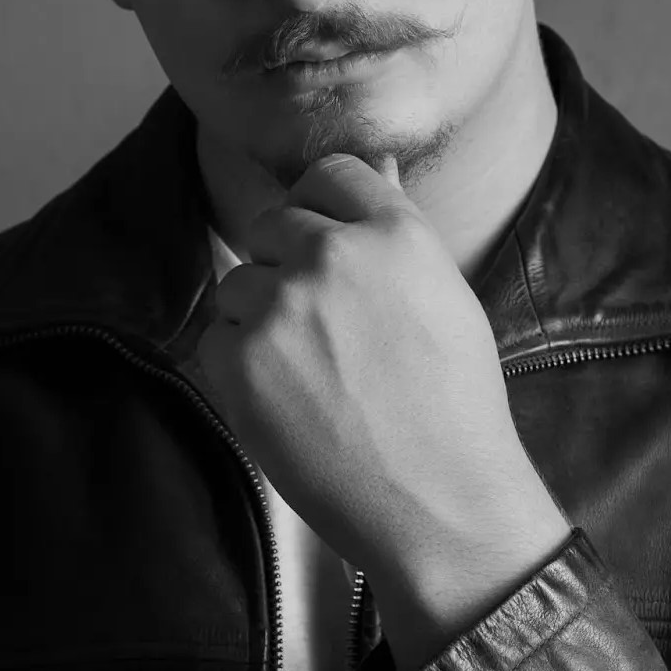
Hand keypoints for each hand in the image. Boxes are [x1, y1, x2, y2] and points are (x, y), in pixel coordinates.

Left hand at [197, 152, 567, 638]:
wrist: (438, 501)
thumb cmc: (455, 407)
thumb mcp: (445, 297)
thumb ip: (396, 231)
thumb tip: (372, 169)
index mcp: (395, 232)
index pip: (331, 173)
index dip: (321, 206)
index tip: (321, 240)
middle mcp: (333, 256)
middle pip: (273, 224)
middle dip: (285, 263)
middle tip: (319, 326)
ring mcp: (281, 305)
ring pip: (238, 283)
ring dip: (258, 318)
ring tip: (309, 374)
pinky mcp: (239, 359)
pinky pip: (215, 337)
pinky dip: (237, 366)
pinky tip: (286, 400)